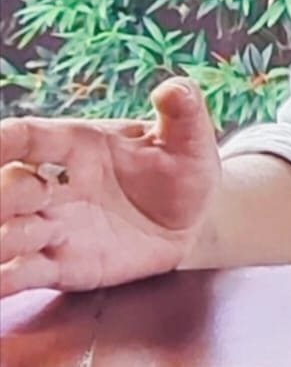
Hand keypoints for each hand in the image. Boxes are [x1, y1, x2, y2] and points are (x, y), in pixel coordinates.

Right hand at [0, 78, 221, 295]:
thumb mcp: (190, 139)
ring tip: (7, 242)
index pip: (30, 137)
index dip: (5, 140)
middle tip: (10, 202)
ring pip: (8, 233)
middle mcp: (54, 187)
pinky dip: (3, 281)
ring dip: (2, 239)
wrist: (191, 221)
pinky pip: (20, 275)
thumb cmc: (182, 170)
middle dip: (2, 194)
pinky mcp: (60, 268)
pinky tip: (0, 282)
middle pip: (8, 187)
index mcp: (77, 145)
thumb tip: (174, 88)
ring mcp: (54, 228)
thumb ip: (184, 112)